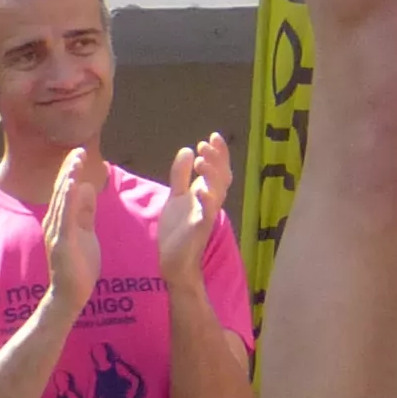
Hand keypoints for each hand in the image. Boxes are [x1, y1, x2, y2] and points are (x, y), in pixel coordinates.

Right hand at [44, 146, 105, 313]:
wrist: (71, 294)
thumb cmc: (78, 265)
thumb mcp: (86, 232)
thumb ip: (86, 211)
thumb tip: (88, 187)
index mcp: (60, 220)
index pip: (65, 190)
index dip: (71, 171)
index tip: (79, 152)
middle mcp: (54, 223)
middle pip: (61, 191)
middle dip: (69, 170)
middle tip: (78, 150)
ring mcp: (56, 233)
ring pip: (62, 202)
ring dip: (68, 180)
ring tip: (75, 162)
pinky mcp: (62, 244)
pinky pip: (65, 219)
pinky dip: (69, 202)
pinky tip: (73, 188)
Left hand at [164, 135, 231, 269]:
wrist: (174, 261)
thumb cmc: (178, 229)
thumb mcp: (177, 197)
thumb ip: (181, 175)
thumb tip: (187, 149)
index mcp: (207, 193)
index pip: (218, 169)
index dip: (219, 153)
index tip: (213, 136)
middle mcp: (212, 203)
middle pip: (221, 177)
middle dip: (216, 159)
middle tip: (206, 144)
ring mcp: (207, 216)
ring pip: (217, 192)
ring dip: (211, 175)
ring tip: (201, 161)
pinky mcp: (200, 229)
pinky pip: (207, 214)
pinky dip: (207, 200)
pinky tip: (201, 190)